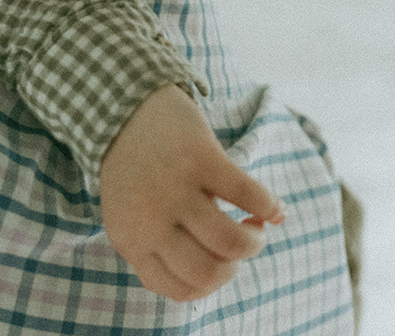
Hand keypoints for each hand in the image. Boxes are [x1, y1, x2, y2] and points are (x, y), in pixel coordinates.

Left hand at [99, 84, 282, 300]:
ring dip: (255, 241)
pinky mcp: (200, 157)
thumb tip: (216, 278)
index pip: (181, 290)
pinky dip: (270, 207)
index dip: (212, 284)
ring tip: (254, 226)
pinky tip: (272, 207)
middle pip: (209, 273)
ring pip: (231, 243)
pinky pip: (249, 196)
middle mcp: (150, 219)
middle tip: (240, 243)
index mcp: (130, 240)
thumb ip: (160, 248)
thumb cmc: (135, 169)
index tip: (220, 263)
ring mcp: (175, 188)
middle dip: (235, 267)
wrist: (122, 103)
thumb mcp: (131, 215)